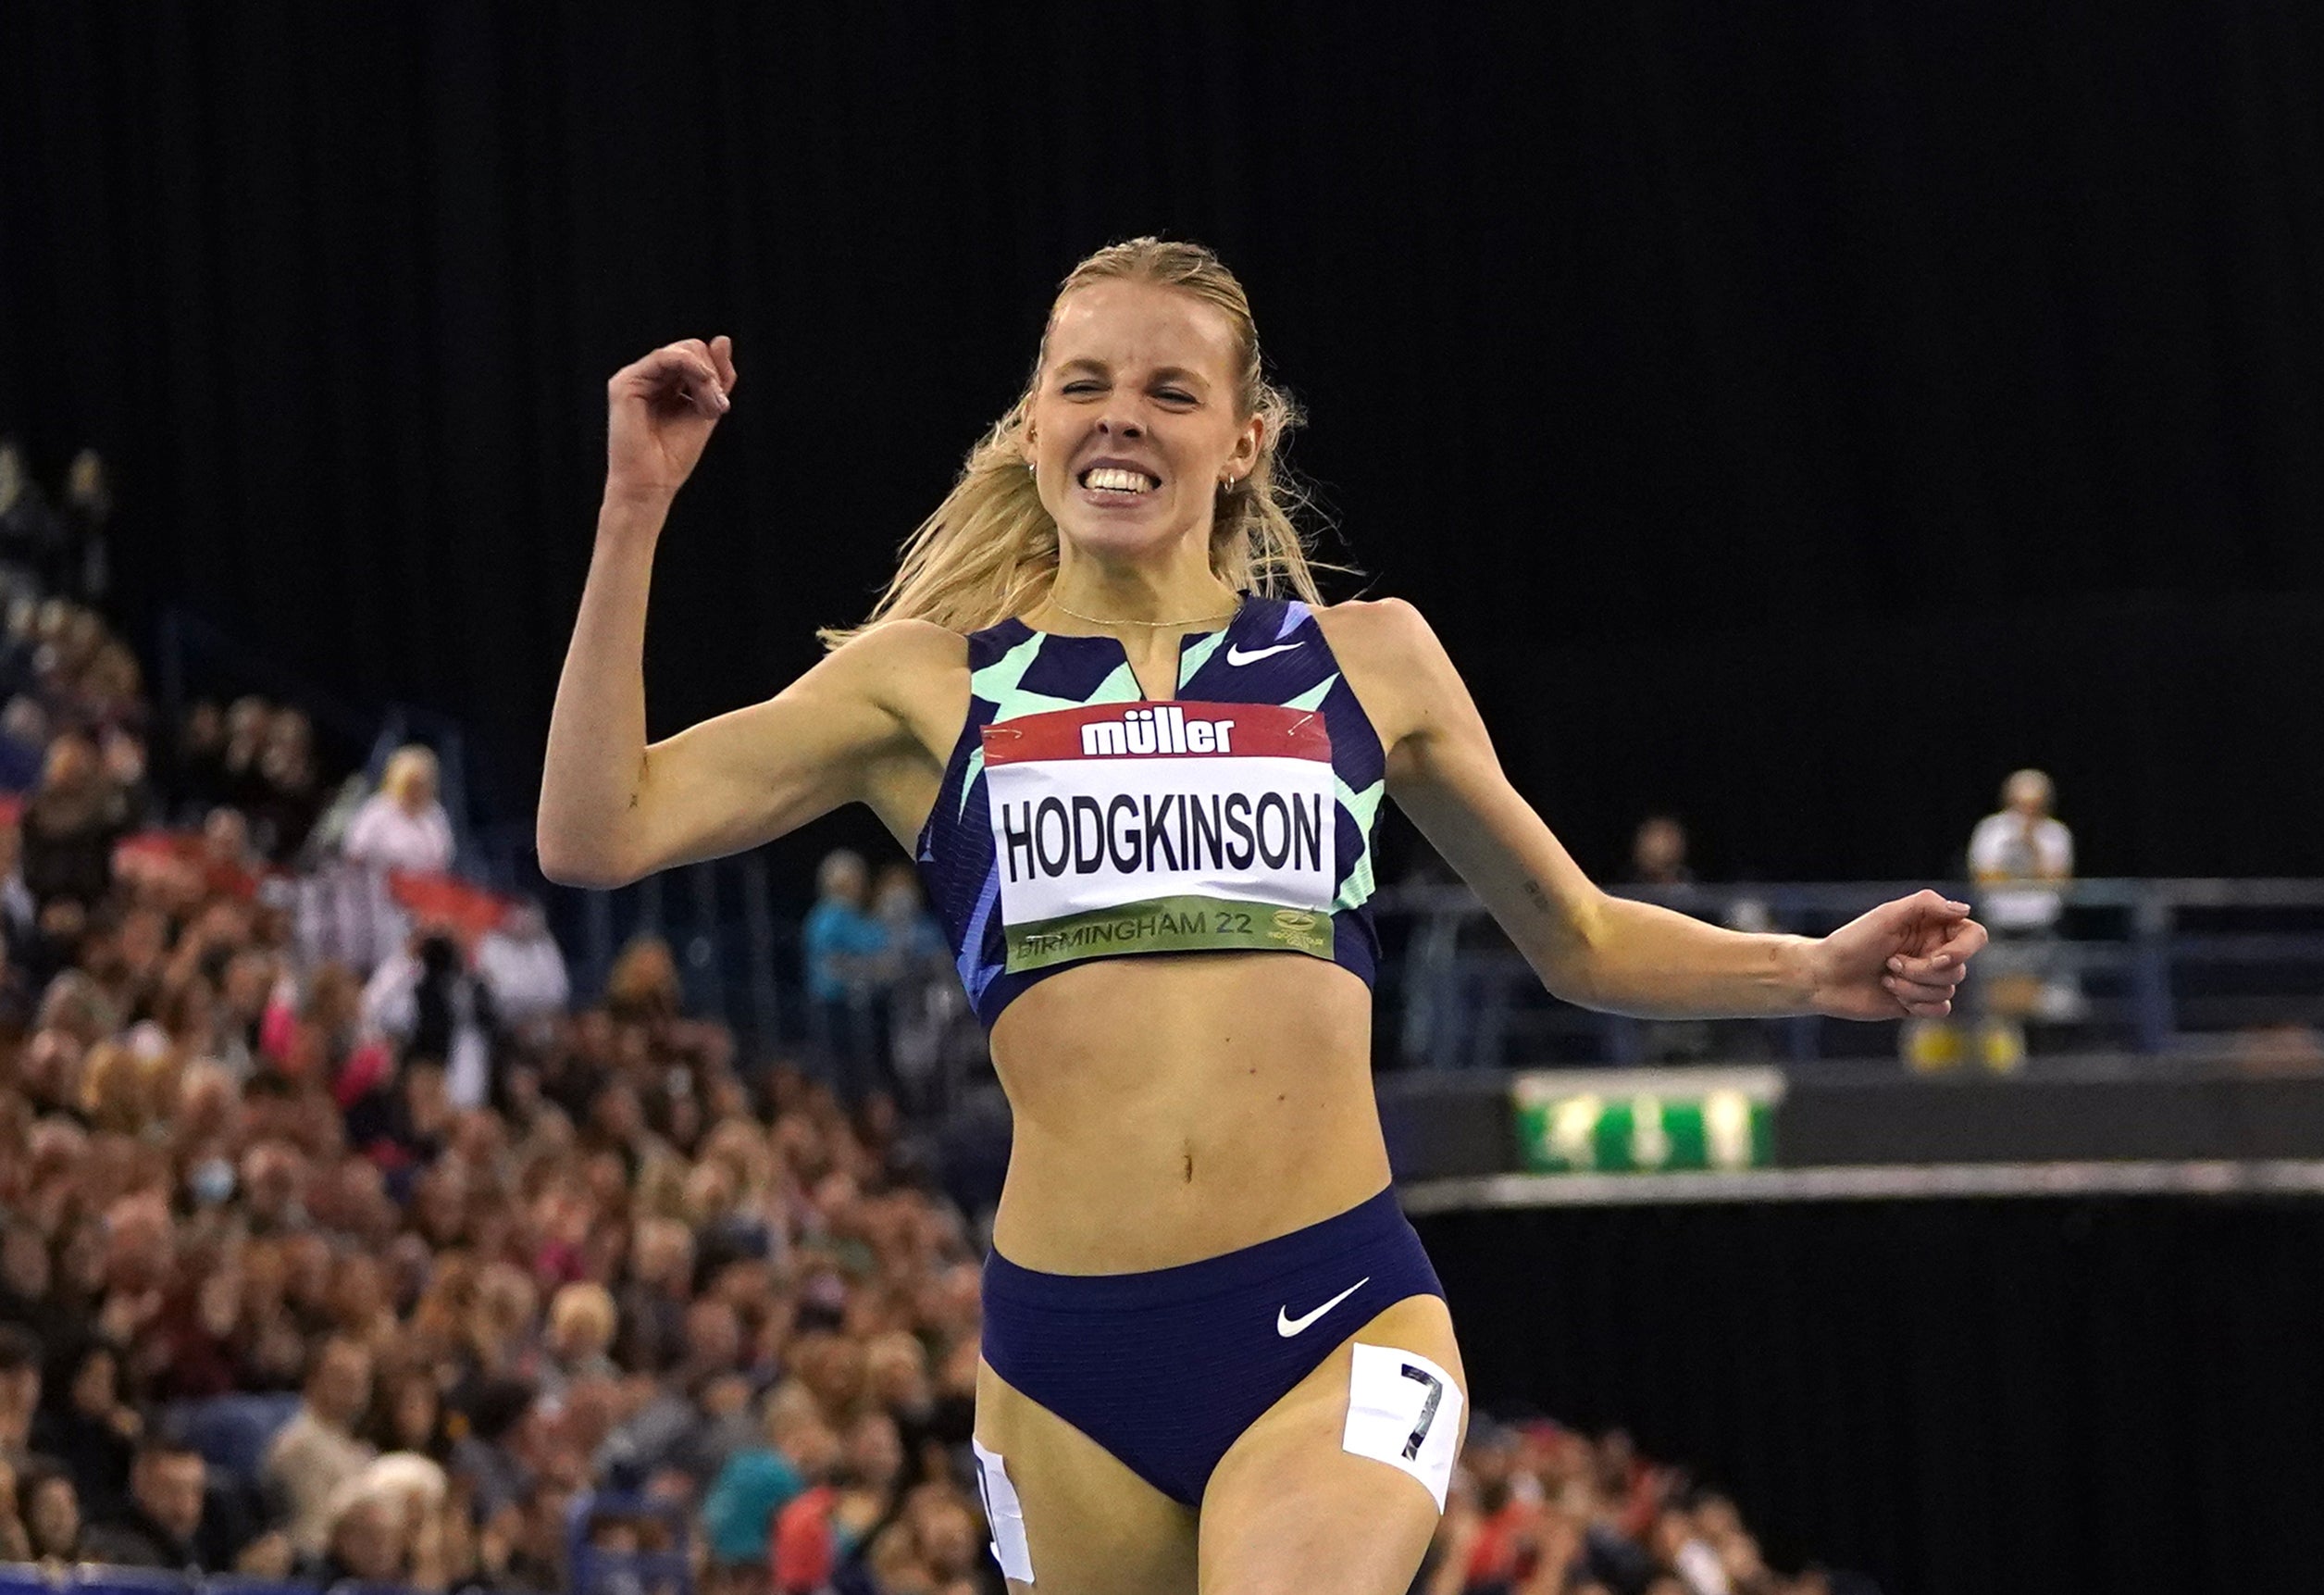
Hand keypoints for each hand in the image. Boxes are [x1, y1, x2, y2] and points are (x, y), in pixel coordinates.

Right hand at [605, 335, 737, 507]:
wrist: (652, 484)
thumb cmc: (674, 455)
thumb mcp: (707, 410)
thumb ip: (717, 378)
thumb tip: (723, 338)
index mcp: (664, 383)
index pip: (696, 357)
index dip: (716, 372)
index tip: (723, 405)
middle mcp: (648, 377)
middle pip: (691, 348)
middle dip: (712, 375)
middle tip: (717, 407)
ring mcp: (635, 378)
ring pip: (681, 351)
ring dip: (705, 377)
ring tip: (710, 406)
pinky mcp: (625, 383)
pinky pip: (665, 357)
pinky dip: (691, 368)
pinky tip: (703, 384)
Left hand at [1809, 888, 1986, 1018]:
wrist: (1825, 976)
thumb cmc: (1852, 942)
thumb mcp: (1886, 915)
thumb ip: (1925, 905)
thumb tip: (1964, 909)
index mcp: (1931, 928)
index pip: (1974, 936)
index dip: (1963, 950)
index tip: (1938, 957)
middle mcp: (1934, 952)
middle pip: (1959, 969)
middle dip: (1923, 971)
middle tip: (1891, 963)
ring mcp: (1927, 979)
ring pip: (1948, 990)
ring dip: (1912, 987)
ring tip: (1885, 977)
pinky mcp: (1919, 1002)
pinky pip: (1941, 1009)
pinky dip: (1918, 1004)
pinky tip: (1893, 995)